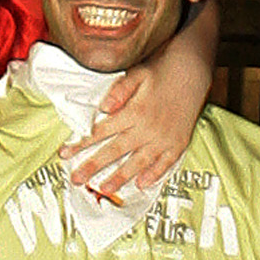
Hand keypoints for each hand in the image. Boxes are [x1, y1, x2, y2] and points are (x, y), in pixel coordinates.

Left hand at [64, 63, 189, 200]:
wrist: (193, 71)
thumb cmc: (161, 71)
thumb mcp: (137, 73)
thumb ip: (119, 90)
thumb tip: (103, 107)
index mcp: (135, 110)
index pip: (102, 130)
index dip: (82, 142)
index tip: (65, 153)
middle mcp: (148, 127)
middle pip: (116, 150)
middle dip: (94, 165)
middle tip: (76, 179)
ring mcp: (164, 138)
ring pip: (138, 161)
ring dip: (120, 176)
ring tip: (104, 188)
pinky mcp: (178, 143)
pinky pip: (165, 163)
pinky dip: (154, 174)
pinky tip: (142, 184)